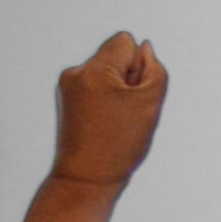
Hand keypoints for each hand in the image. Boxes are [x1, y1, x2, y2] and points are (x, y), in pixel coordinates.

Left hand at [50, 32, 166, 189]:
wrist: (85, 180)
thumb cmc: (119, 145)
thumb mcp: (151, 102)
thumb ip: (154, 68)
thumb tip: (143, 49)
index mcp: (93, 70)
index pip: (125, 41)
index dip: (138, 65)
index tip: (131, 94)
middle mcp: (74, 73)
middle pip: (114, 56)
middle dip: (126, 77)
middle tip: (122, 111)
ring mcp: (66, 87)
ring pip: (105, 73)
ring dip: (115, 90)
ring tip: (112, 119)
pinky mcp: (66, 100)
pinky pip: (94, 87)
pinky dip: (103, 99)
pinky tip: (102, 122)